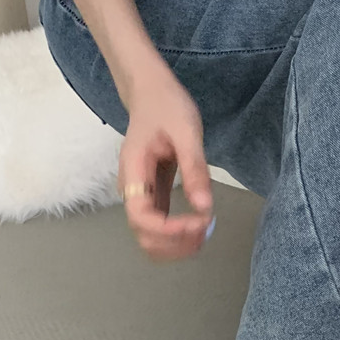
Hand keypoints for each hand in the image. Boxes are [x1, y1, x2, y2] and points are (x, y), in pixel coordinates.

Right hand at [118, 71, 213, 260]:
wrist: (151, 94)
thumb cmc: (166, 106)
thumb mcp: (186, 131)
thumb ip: (195, 169)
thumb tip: (205, 208)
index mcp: (133, 172)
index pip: (141, 217)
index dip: (169, 229)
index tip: (199, 221)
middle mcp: (132, 191)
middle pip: (144, 236)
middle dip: (176, 242)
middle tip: (206, 228)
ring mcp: (141, 197)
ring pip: (151, 238)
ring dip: (178, 245)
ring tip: (205, 231)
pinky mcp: (154, 198)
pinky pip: (161, 228)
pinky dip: (179, 235)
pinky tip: (199, 227)